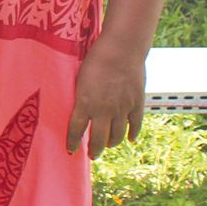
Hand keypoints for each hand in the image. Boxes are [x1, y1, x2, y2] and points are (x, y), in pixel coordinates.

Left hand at [67, 34, 147, 158]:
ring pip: (116, 136)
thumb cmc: (95, 59)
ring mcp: (121, 109)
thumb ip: (80, 96)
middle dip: (93, 150)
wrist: (121, 50)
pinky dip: (132, 135)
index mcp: (84, 103)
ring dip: (111, 143)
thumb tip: (78, 107)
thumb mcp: (80, 78)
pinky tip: (130, 140)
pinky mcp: (136, 104)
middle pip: (97, 139)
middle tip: (91, 155)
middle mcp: (103, 110)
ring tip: (107, 145)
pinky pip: (135, 125)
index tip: (70, 151)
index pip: (75, 130)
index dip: (72, 143)